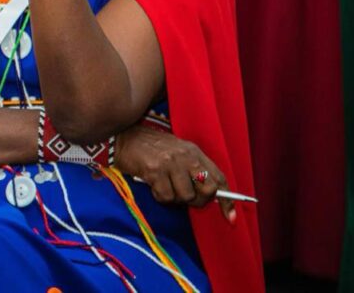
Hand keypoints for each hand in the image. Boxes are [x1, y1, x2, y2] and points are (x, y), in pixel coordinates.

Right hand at [115, 125, 235, 222]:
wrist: (124, 136)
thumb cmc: (151, 149)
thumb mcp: (178, 153)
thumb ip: (194, 170)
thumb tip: (209, 197)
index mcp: (194, 152)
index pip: (219, 178)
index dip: (227, 201)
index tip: (229, 218)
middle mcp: (186, 156)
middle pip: (207, 190)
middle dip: (198, 200)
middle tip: (184, 198)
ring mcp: (170, 163)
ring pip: (186, 196)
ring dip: (174, 198)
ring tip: (164, 187)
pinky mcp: (155, 170)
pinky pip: (166, 196)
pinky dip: (159, 196)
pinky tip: (153, 185)